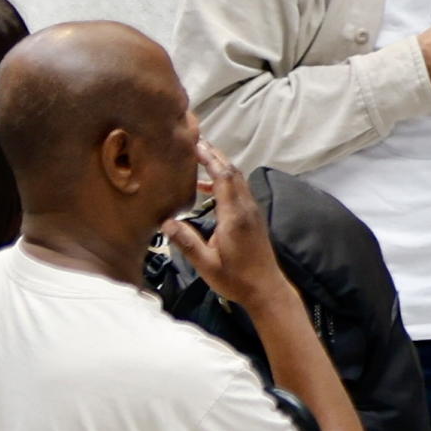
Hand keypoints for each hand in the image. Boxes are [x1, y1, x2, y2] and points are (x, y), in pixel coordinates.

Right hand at [160, 149, 300, 320]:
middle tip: (196, 141)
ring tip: (199, 157)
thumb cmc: (236, 279)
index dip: (210, 158)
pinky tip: (206, 188)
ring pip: (237, 180)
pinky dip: (224, 182)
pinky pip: (238, 191)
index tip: (195, 144)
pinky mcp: (253, 218)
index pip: (224, 177)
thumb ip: (187, 242)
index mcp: (234, 216)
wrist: (266, 288)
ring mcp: (252, 212)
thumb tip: (165, 222)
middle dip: (215, 155)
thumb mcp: (206, 264)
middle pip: (233, 172)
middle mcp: (246, 208)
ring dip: (220, 166)